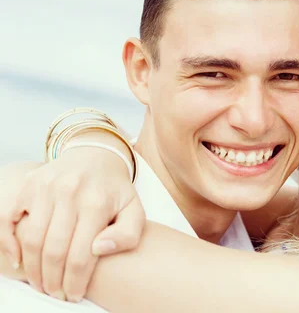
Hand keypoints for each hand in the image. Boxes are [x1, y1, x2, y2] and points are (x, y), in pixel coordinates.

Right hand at [0, 147, 144, 301]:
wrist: (97, 156)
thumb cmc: (115, 190)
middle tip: (55, 293)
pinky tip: (19, 262)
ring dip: (33, 269)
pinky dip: (8, 243)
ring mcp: (46, 187)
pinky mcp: (28, 184)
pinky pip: (7, 219)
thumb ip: (128, 234)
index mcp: (97, 202)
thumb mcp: (134, 210)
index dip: (75, 281)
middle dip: (53, 280)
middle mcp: (70, 192)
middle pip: (54, 250)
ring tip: (41, 284)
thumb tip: (99, 249)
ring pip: (32, 239)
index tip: (73, 295)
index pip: (81, 254)